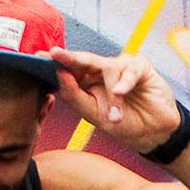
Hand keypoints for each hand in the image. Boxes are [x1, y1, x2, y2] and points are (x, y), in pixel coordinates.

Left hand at [50, 47, 181, 153]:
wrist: (154, 135)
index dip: (54, 63)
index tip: (36, 57)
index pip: (69, 69)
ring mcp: (122, 67)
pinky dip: (126, 82)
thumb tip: (60, 76)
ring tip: (116, 116)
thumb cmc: (124, 124)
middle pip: (84, 59)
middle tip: (54, 54)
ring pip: (108, 68)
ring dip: (112, 94)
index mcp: (88, 82)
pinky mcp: (141, 67)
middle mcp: (103, 71)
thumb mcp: (95, 116)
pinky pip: (131, 69)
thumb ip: (76, 97)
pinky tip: (122, 93)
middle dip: (69, 58)